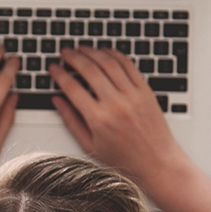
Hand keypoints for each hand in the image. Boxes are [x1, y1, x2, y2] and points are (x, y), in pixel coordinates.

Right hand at [47, 46, 188, 184]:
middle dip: (73, 57)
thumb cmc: (124, 158)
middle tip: (65, 52)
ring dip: (92, 52)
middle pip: (90, 70)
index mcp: (99, 119)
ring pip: (109, 63)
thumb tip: (57, 100)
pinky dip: (115, 55)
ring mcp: (133, 96)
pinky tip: (105, 53)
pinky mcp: (146, 91)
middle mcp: (116, 104)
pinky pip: (128, 66)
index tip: (53, 68)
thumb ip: (71, 121)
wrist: (157, 162)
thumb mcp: (90, 145)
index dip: (59, 74)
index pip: (72, 88)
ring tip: (82, 49)